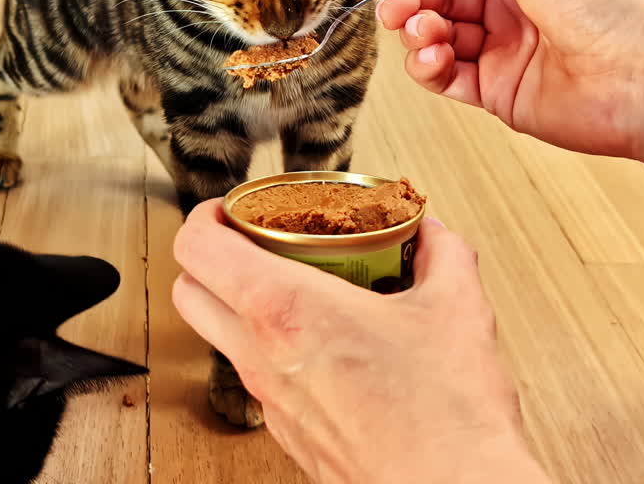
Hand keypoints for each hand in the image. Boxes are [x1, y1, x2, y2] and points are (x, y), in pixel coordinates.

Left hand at [173, 201, 550, 483]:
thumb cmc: (446, 417)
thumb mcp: (456, 309)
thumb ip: (442, 256)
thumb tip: (434, 236)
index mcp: (285, 311)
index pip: (197, 249)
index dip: (206, 217)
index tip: (232, 209)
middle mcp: (261, 357)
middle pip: (188, 293)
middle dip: (209, 258)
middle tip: (252, 243)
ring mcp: (269, 401)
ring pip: (217, 337)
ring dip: (237, 305)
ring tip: (292, 287)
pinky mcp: (286, 433)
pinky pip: (255, 377)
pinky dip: (269, 349)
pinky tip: (320, 341)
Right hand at [372, 0, 643, 157]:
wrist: (641, 76)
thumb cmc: (604, 5)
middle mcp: (512, 6)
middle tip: (395, 6)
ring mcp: (504, 50)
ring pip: (437, 36)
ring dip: (416, 30)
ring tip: (420, 31)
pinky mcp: (497, 93)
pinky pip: (445, 77)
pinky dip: (427, 65)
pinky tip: (430, 55)